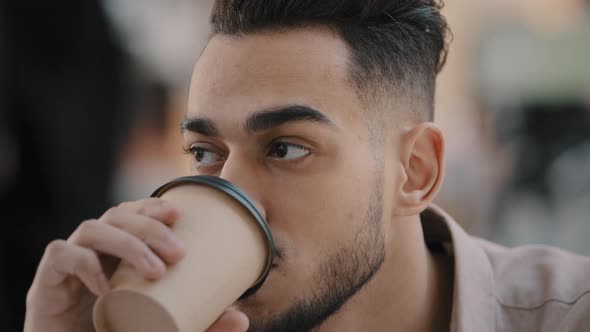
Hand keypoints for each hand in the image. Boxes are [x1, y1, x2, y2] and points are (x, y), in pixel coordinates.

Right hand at [24, 198, 185, 331]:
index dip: (151, 206)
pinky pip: (60, 255)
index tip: (178, 215)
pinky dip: (85, 263)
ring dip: (127, 243)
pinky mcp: (46, 284)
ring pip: (91, 228)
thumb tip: (239, 319)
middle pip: (116, 216)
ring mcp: (68, 266)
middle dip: (149, 227)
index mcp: (115, 253)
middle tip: (178, 253)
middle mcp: (92, 252)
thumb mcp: (165, 327)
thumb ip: (199, 323)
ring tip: (155, 271)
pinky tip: (107, 287)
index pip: (131, 214)